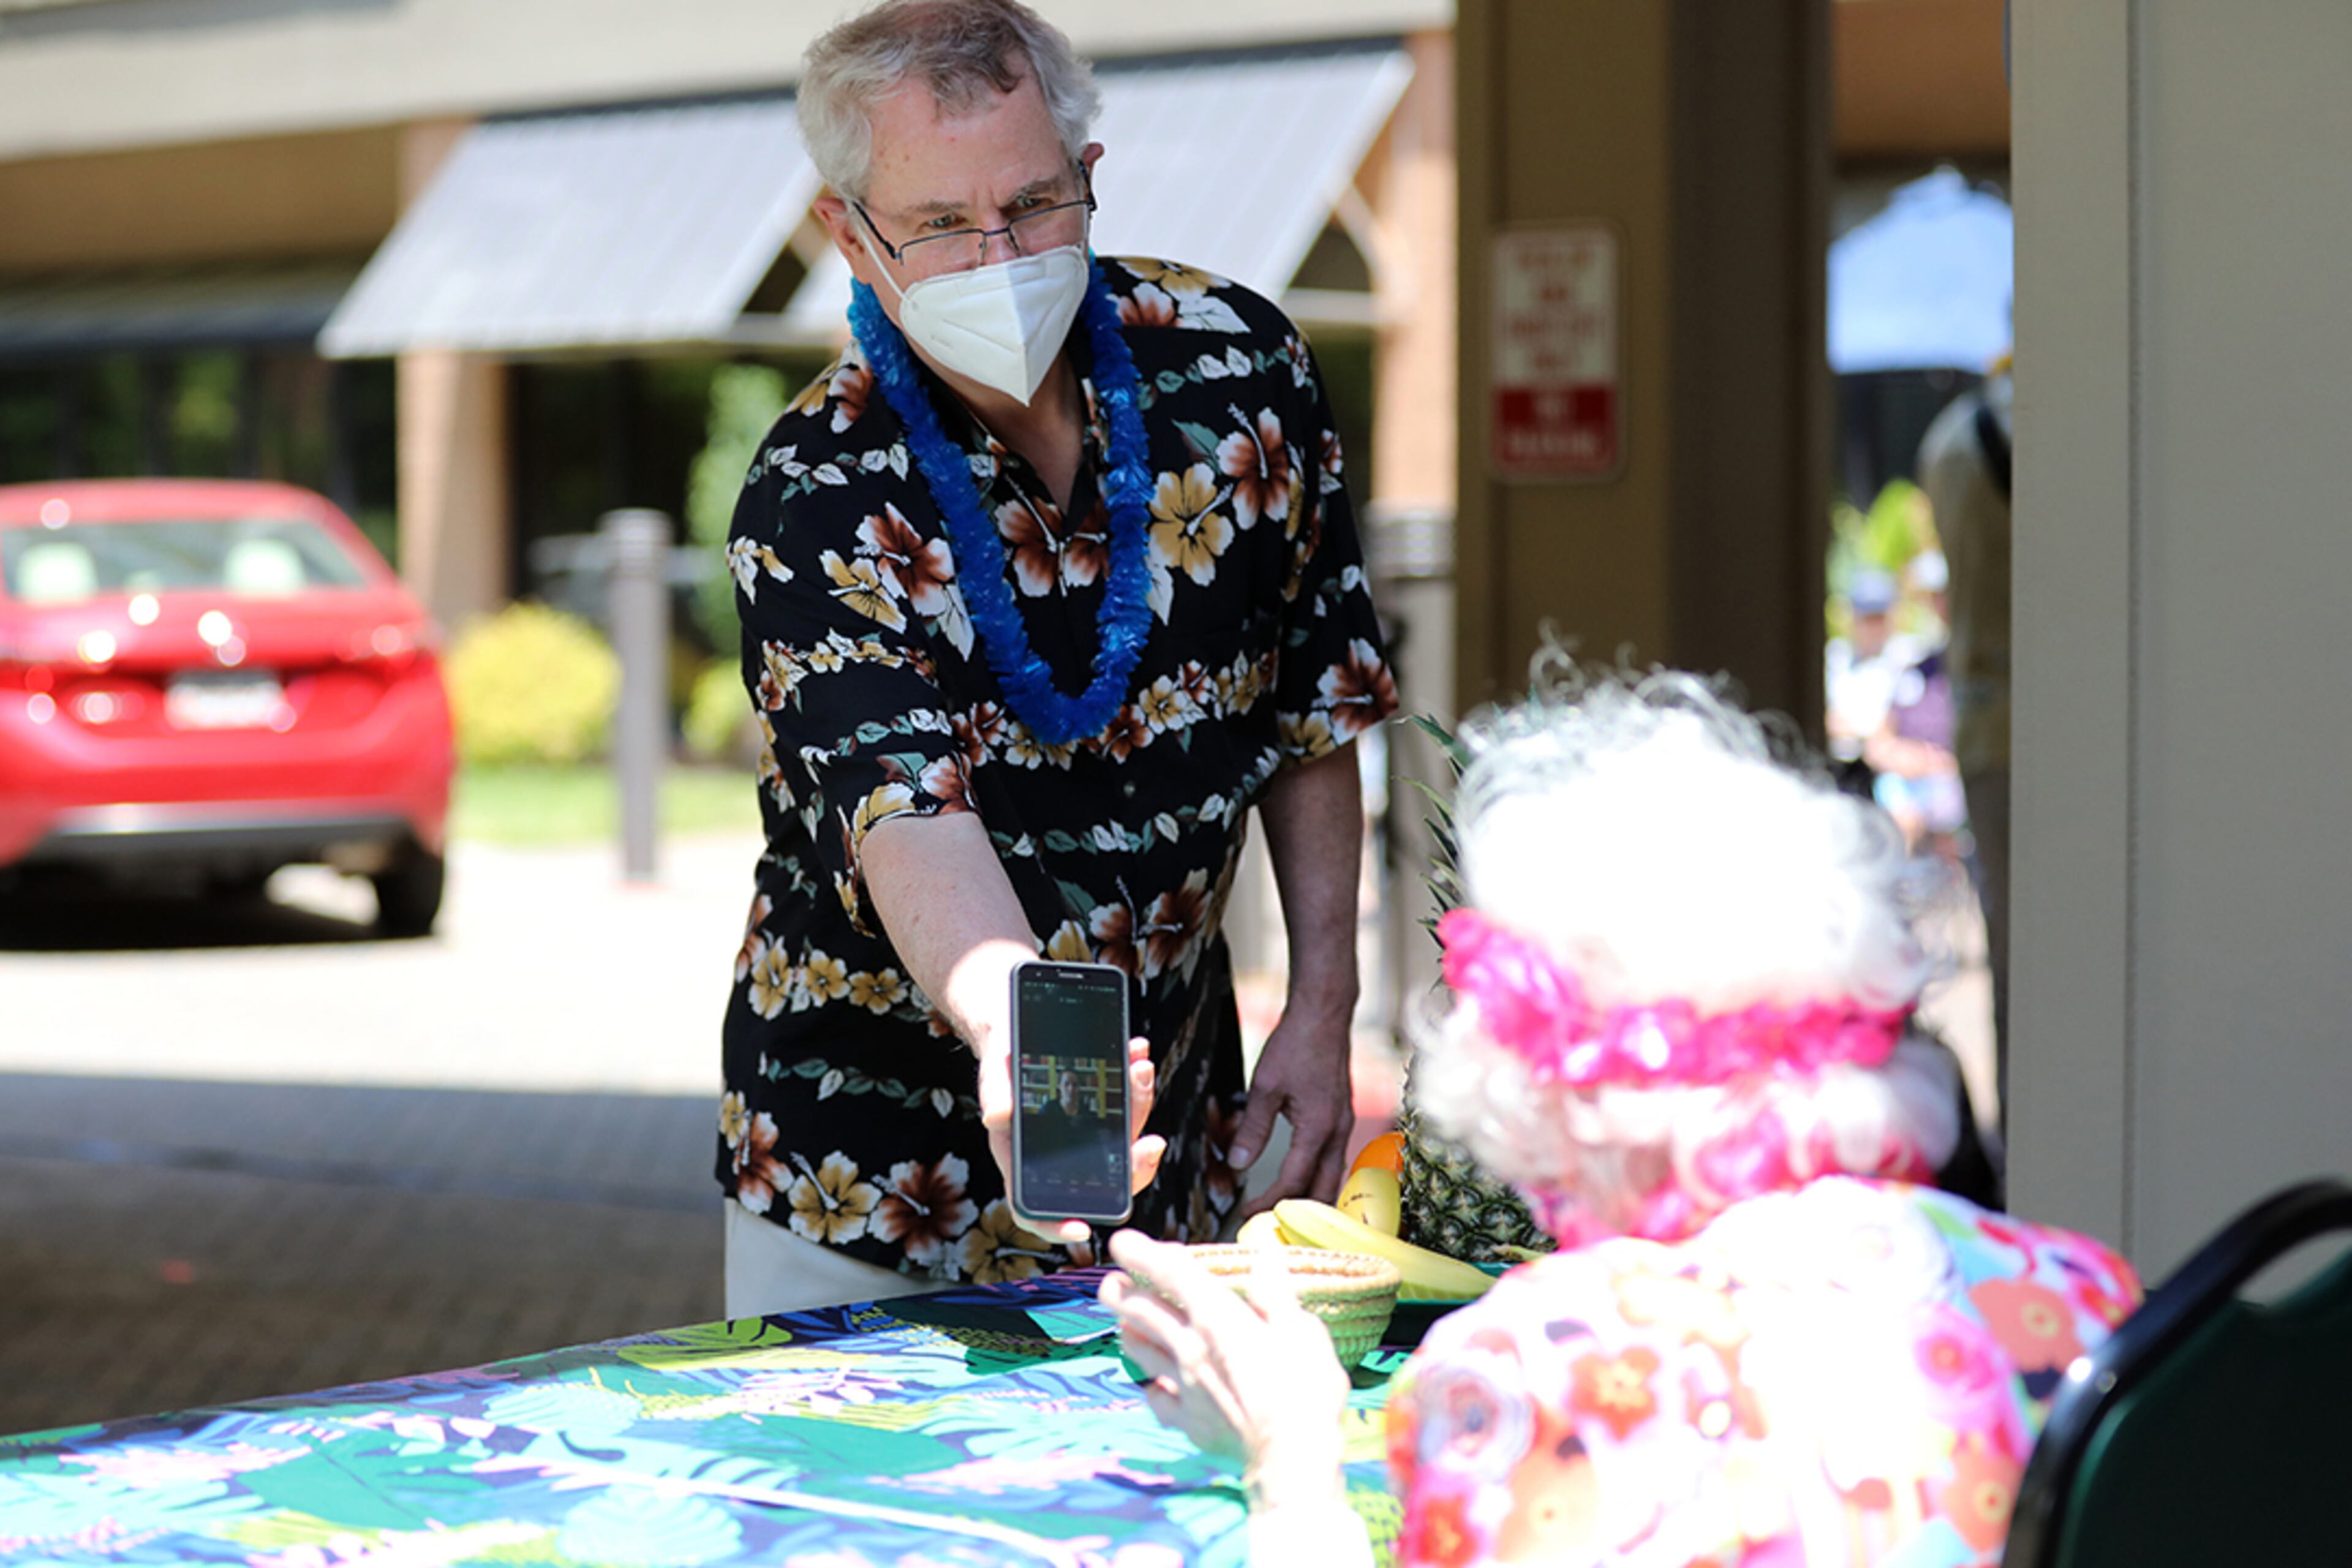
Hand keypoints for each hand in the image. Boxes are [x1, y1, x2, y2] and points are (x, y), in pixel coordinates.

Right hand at [979, 1036, 1165, 1246]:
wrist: (1015, 1035)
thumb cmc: (1000, 1063)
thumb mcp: (993, 1074)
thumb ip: (995, 1094)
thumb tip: (996, 1117)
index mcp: (1024, 1159)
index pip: (1037, 1207)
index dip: (1057, 1226)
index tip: (1082, 1228)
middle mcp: (1060, 1154)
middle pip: (1102, 1177)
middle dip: (1132, 1164)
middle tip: (1153, 1143)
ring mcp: (1086, 1133)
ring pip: (1123, 1137)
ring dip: (1139, 1105)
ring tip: (1141, 1069)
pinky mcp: (1104, 1108)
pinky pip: (1127, 1104)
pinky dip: (1134, 1080)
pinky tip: (1137, 1052)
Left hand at [1101, 1230, 1349, 1508]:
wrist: (1291, 1459)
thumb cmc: (1305, 1391)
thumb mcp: (1302, 1330)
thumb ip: (1275, 1294)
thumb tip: (1262, 1258)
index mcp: (1218, 1318)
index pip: (1170, 1275)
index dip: (1142, 1254)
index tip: (1120, 1241)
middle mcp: (1191, 1348)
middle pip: (1141, 1312)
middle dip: (1121, 1292)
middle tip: (1110, 1282)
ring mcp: (1184, 1387)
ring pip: (1140, 1352)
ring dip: (1127, 1332)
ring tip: (1123, 1323)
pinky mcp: (1187, 1422)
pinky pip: (1156, 1399)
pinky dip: (1150, 1387)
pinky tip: (1153, 1385)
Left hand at [1231, 1001, 1353, 1216]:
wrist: (1324, 1015)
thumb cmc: (1296, 1045)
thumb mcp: (1265, 1087)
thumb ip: (1252, 1129)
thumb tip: (1238, 1164)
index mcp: (1318, 1127)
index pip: (1295, 1180)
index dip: (1270, 1202)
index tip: (1248, 1213)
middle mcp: (1337, 1131)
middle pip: (1323, 1189)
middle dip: (1299, 1212)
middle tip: (1270, 1223)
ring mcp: (1344, 1123)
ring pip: (1333, 1175)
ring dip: (1312, 1196)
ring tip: (1285, 1210)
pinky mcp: (1342, 1115)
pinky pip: (1335, 1157)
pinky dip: (1319, 1175)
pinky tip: (1304, 1178)